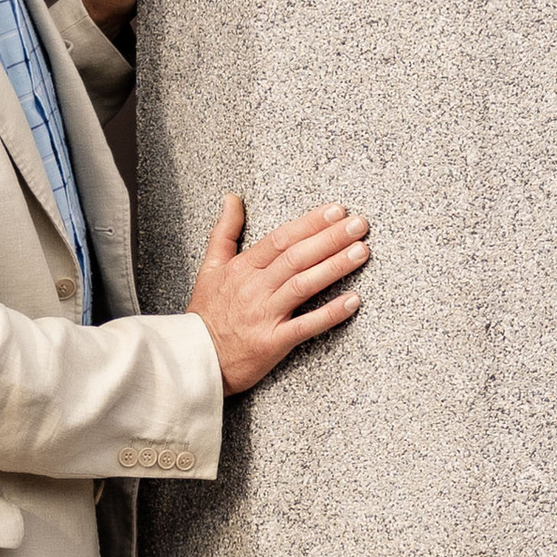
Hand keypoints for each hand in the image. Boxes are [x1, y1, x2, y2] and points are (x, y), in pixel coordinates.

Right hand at [187, 194, 370, 394]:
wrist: (194, 358)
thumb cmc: (206, 313)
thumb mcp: (209, 267)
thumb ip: (224, 231)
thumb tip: (232, 198)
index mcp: (242, 268)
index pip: (281, 239)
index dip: (310, 223)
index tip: (336, 210)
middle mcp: (254, 288)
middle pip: (296, 257)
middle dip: (330, 238)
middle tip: (359, 224)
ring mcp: (264, 315)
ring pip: (303, 285)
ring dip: (334, 267)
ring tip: (361, 252)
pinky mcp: (273, 343)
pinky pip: (306, 326)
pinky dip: (330, 313)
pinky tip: (353, 300)